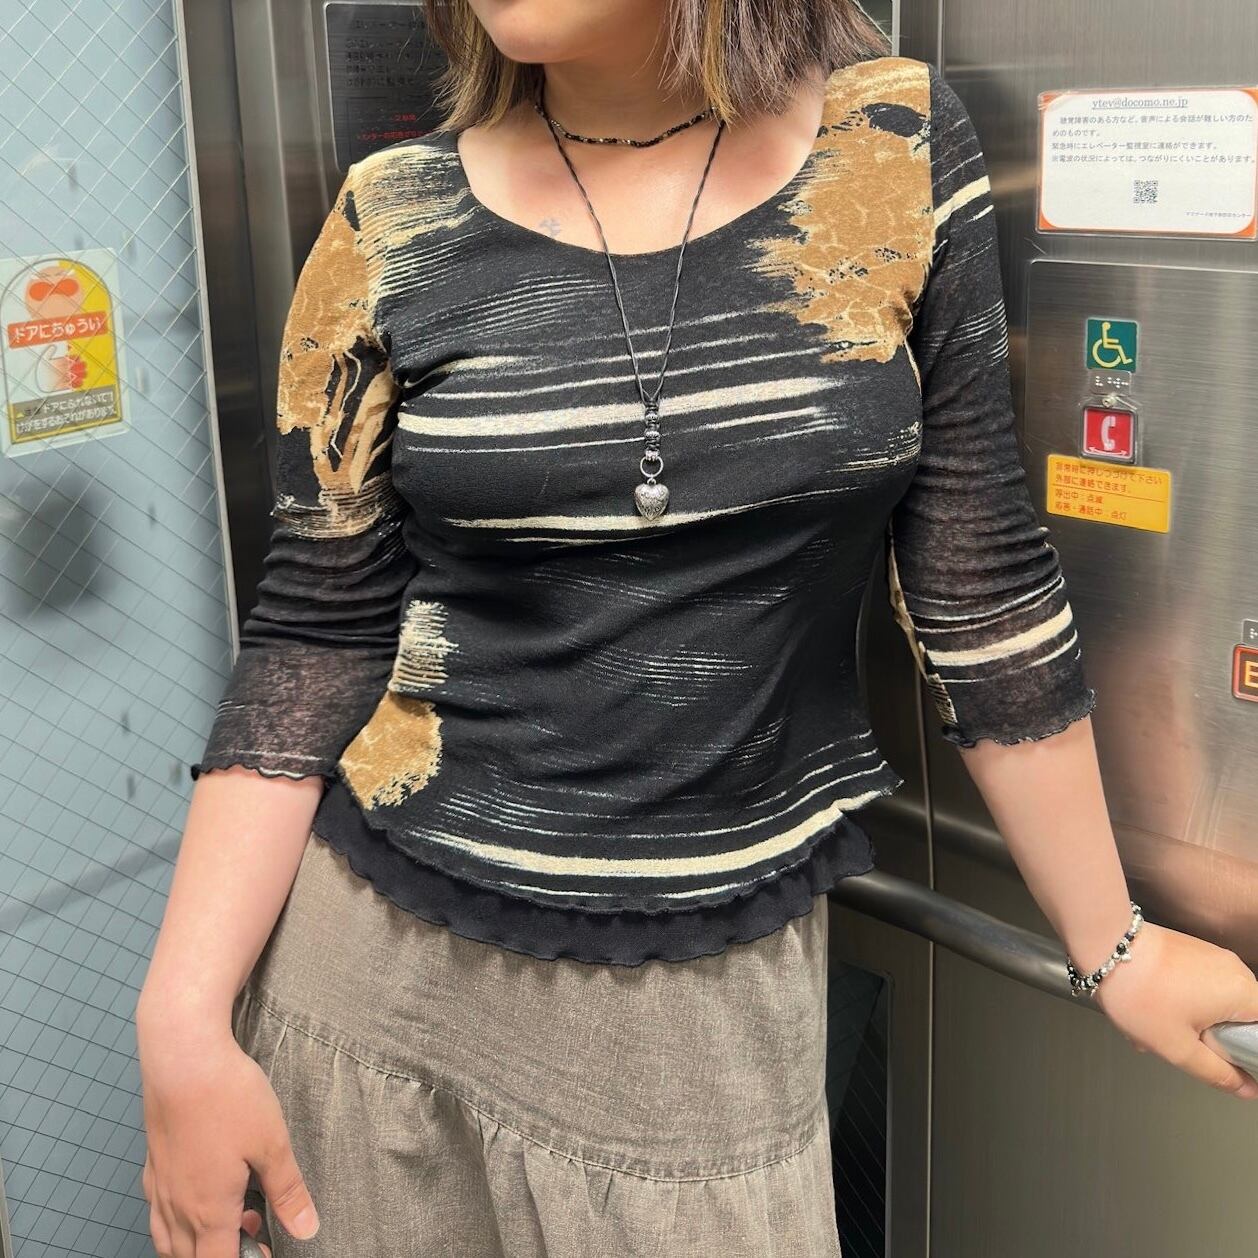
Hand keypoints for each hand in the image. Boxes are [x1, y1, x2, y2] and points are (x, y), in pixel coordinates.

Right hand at [138, 1015, 318, 1256]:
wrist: (181, 1057)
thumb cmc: (227, 1097)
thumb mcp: (272, 1143)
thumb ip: (288, 1192)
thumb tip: (307, 1230)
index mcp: (208, 1211)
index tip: (266, 1252)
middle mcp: (177, 1207)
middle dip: (222, 1255)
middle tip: (255, 1234)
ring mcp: (159, 1186)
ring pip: (168, 1239)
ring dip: (196, 1242)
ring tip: (233, 1218)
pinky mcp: (153, 1163)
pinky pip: (159, 1210)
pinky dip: (178, 1219)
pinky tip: (197, 1193)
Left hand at [1091, 920, 1257, 1100]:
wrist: (1105, 945)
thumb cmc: (1139, 992)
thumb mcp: (1178, 1048)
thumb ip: (1218, 1074)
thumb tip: (1246, 1088)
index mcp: (1242, 992)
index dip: (1245, 1050)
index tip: (1222, 1057)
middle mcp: (1233, 969)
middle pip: (1238, 1018)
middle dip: (1209, 1037)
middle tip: (1181, 1040)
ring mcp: (1211, 956)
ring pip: (1213, 1004)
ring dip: (1189, 1022)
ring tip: (1158, 1024)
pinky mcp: (1191, 950)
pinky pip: (1197, 986)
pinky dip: (1179, 1002)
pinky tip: (1151, 1009)